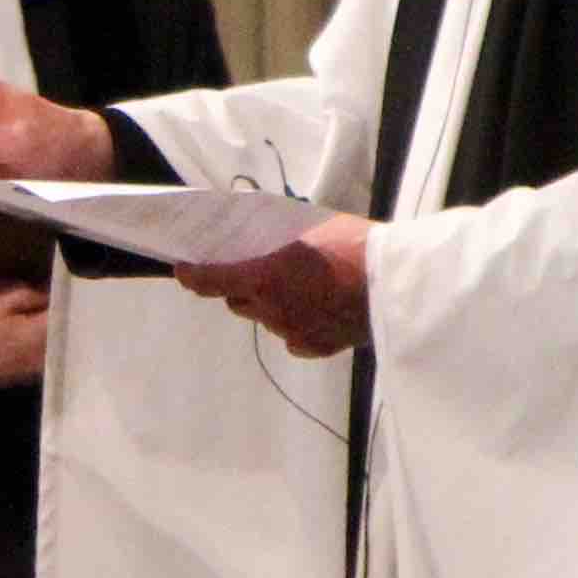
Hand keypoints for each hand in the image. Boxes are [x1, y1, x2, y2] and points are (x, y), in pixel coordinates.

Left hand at [173, 213, 373, 359]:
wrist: (395, 285)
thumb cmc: (353, 246)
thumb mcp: (311, 228)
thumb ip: (282, 240)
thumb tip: (269, 239)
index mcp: (263, 278)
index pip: (212, 281)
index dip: (193, 277)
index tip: (183, 272)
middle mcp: (271, 311)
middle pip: (238, 303)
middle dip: (240, 289)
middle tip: (257, 272)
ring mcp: (293, 333)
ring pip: (267, 321)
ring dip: (271, 307)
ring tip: (300, 289)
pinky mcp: (316, 348)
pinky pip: (293, 338)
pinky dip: (297, 325)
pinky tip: (317, 312)